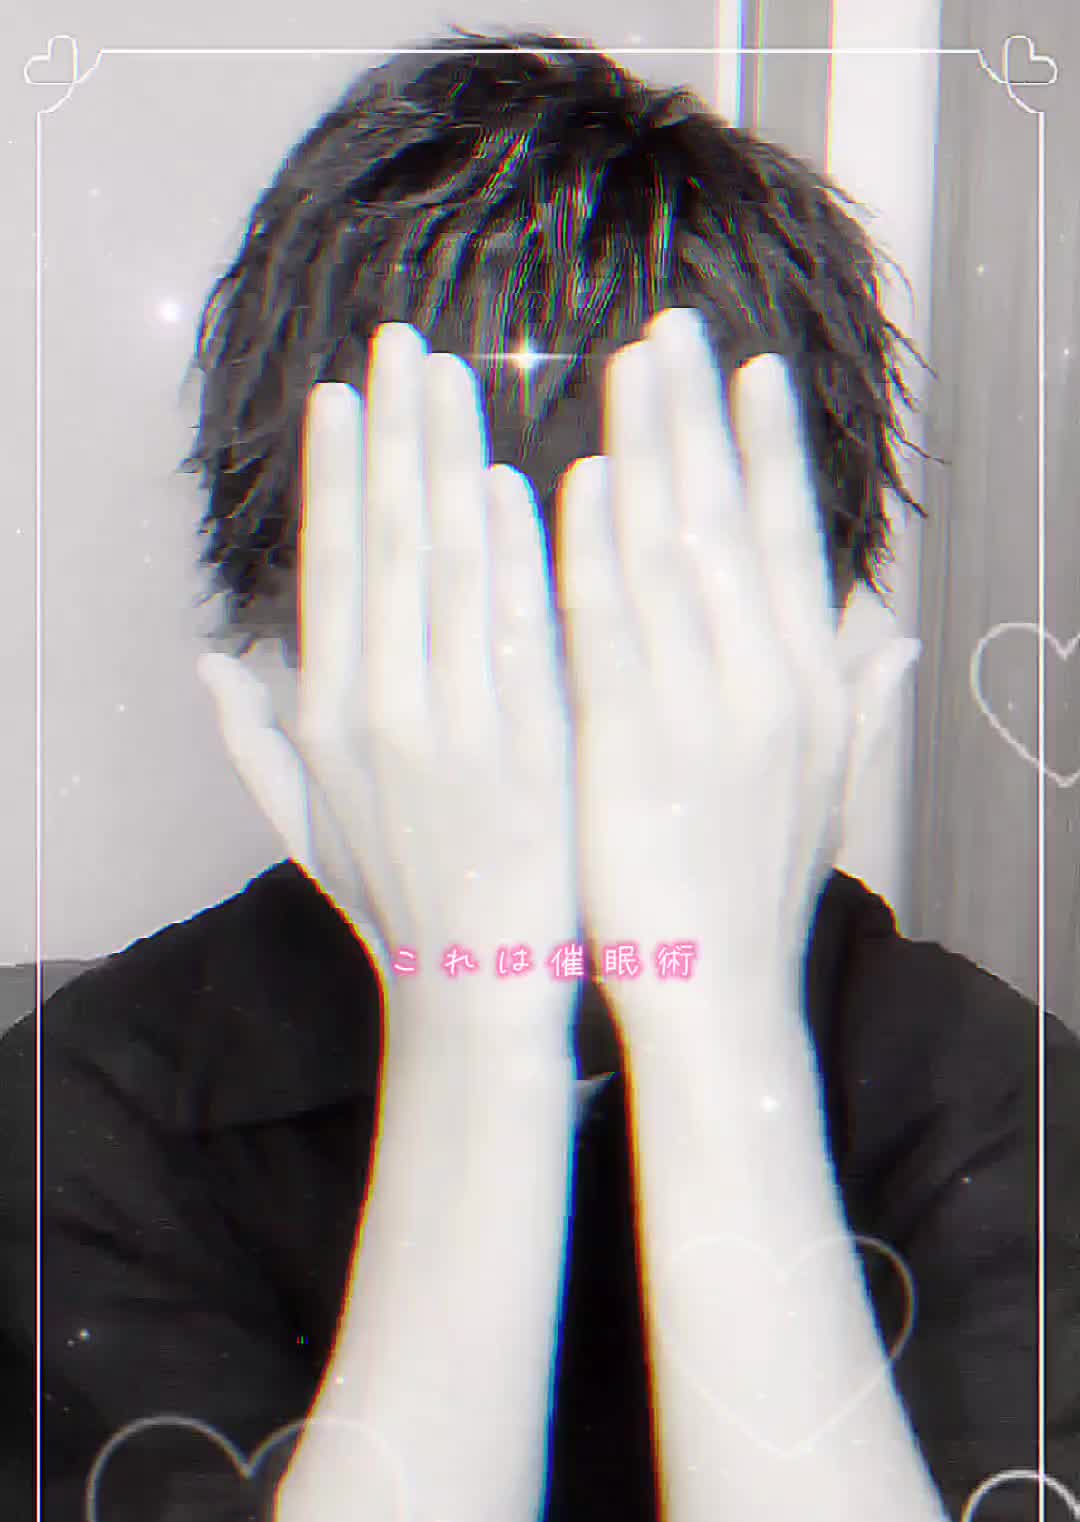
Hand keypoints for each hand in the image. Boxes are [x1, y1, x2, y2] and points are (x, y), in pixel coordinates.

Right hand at [197, 323, 576, 1037]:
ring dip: (451, 467)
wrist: (475, 988)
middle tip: (405, 344)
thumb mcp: (308, 826)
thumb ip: (257, 740)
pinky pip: (521, 636)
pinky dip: (519, 558)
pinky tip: (522, 485)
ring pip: (451, 574)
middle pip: (387, 548)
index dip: (339, 477)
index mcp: (328, 719)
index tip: (345, 395)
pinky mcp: (527, 751)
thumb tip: (213, 662)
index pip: (334, 571)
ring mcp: (456, 728)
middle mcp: (381, 711)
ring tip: (454, 379)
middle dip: (394, 438)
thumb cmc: (396, 904)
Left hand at [555, 307, 918, 1031]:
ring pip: (675, 556)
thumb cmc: (755, 897)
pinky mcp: (637, 745)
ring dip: (649, 454)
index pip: (790, 547)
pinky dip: (597, 552)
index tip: (752, 375)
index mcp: (809, 689)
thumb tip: (889, 644)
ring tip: (625, 372)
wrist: (719, 992)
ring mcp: (706, 710)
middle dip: (703, 420)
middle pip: (733, 526)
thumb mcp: (824, 796)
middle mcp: (769, 683)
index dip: (770, 455)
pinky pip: (614, 629)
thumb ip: (854, 709)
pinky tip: (574, 484)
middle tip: (672, 331)